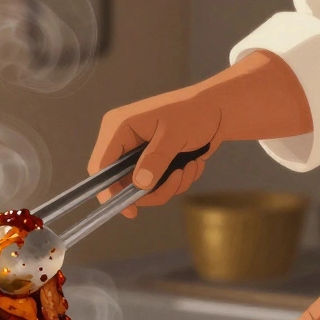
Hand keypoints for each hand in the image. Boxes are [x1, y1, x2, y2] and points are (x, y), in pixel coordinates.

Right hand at [88, 87, 220, 217]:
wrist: (219, 110)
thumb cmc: (195, 112)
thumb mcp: (174, 135)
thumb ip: (156, 159)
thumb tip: (140, 185)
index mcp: (119, 128)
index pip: (101, 166)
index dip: (109, 191)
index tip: (129, 209)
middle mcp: (124, 142)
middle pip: (123, 183)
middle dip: (152, 190)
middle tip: (176, 181)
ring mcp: (139, 155)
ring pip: (142, 189)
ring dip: (169, 186)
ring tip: (190, 169)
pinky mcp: (153, 163)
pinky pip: (157, 186)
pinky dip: (176, 182)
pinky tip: (192, 165)